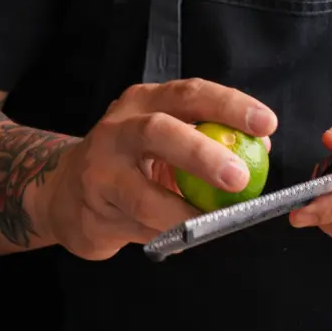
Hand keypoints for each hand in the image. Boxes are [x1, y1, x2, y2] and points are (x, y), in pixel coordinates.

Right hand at [31, 79, 276, 259]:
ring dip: (184, 211)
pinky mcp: (92, 208)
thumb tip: (261, 145)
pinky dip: (166, 233)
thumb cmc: (132, 160)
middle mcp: (120, 127)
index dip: (231, 106)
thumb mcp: (168, 138)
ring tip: (214, 222)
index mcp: (147, 101)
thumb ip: (210, 137)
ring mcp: (100, 168)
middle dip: (204, 153)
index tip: (266, 124)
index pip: (191, 94)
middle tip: (240, 176)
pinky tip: (185, 236)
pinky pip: (137, 226)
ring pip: (143, 193)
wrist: (65, 192)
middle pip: (161, 131)